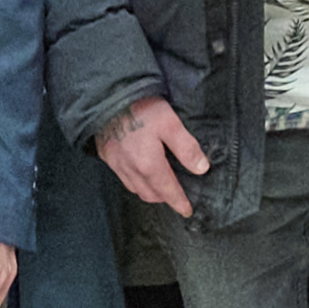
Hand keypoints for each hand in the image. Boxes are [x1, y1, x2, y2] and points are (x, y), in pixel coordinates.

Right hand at [93, 93, 210, 218]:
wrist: (106, 97)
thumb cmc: (141, 108)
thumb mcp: (170, 124)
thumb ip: (186, 148)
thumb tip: (202, 169)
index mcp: (148, 165)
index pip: (167, 191)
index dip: (179, 202)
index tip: (187, 211)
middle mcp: (130, 169)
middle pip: (149, 194)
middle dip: (164, 199)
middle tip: (176, 197)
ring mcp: (115, 164)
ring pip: (134, 188)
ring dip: (148, 192)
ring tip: (160, 187)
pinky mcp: (106, 155)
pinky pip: (122, 177)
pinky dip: (134, 182)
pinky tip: (139, 172)